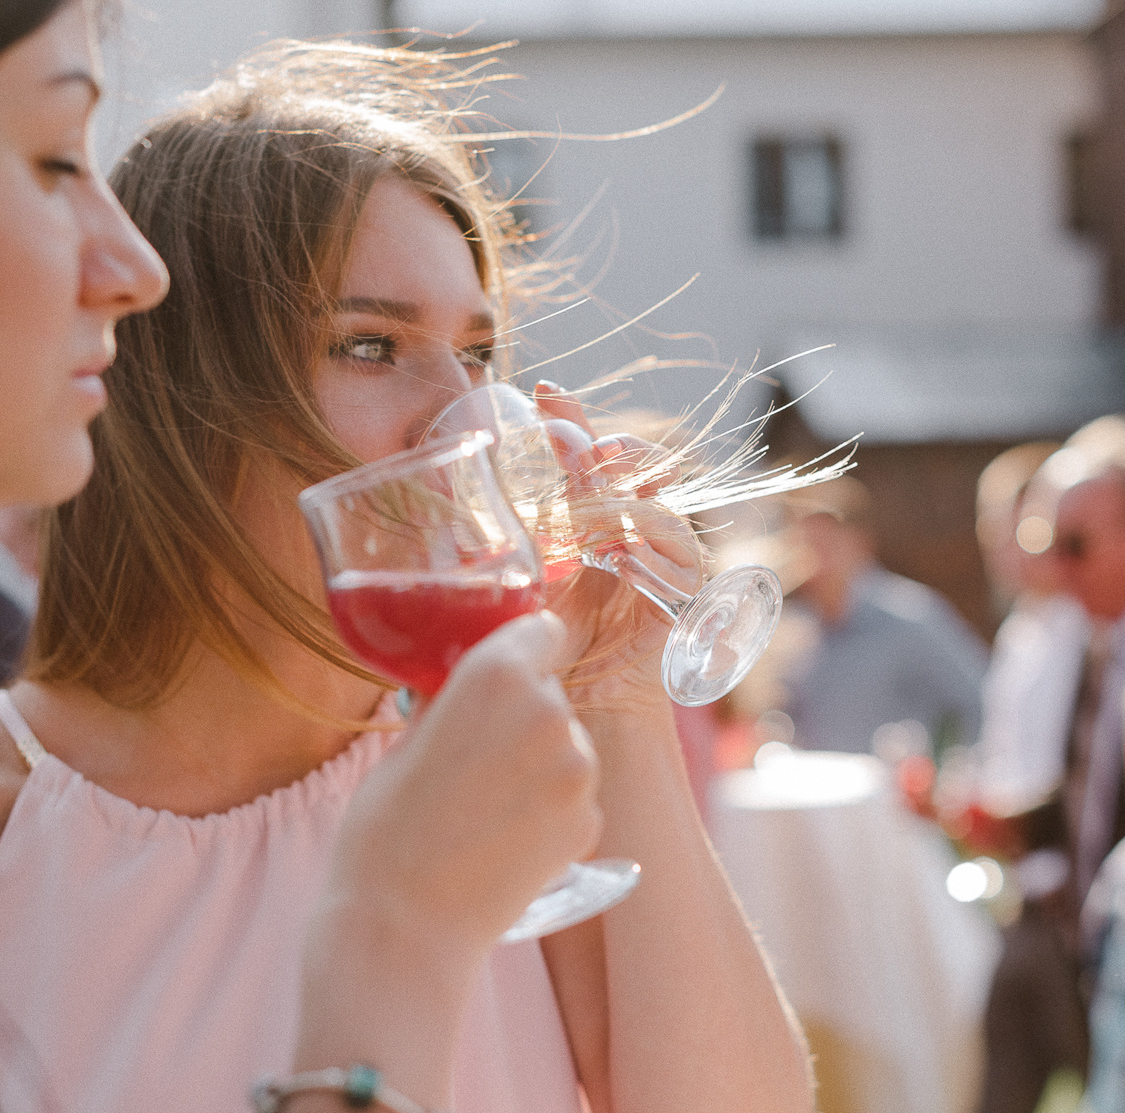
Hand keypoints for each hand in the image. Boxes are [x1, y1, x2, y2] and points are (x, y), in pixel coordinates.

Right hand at [324, 612, 602, 965]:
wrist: (405, 924)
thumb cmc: (384, 831)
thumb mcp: (403, 741)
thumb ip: (449, 703)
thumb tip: (464, 690)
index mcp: (496, 675)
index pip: (540, 629)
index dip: (520, 651)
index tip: (500, 674)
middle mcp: (549, 712)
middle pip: (549, 693)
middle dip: (519, 715)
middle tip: (472, 756)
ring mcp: (577, 770)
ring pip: (564, 746)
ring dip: (535, 763)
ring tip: (483, 807)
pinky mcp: (589, 821)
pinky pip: (572, 796)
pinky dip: (546, 810)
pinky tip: (502, 838)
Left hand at [533, 381, 704, 713]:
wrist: (587, 709)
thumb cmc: (553, 655)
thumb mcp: (522, 595)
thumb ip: (500, 563)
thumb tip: (443, 540)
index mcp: (593, 522)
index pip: (588, 458)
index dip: (571, 420)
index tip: (543, 391)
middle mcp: (631, 533)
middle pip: (637, 467)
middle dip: (615, 451)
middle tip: (588, 452)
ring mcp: (661, 562)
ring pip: (659, 511)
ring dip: (627, 507)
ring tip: (596, 524)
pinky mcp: (680, 597)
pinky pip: (679, 563)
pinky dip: (648, 558)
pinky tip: (620, 562)